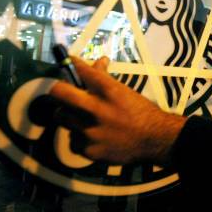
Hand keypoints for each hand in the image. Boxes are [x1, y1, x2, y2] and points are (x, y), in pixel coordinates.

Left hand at [49, 56, 185, 164]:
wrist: (155, 140)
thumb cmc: (141, 112)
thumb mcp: (125, 92)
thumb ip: (106, 79)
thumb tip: (100, 61)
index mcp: (108, 91)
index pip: (81, 71)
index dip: (72, 64)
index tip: (69, 62)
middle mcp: (95, 109)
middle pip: (58, 93)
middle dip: (56, 88)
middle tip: (60, 90)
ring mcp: (90, 131)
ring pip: (62, 118)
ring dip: (69, 115)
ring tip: (81, 117)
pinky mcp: (88, 150)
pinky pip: (72, 140)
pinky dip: (79, 137)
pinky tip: (90, 136)